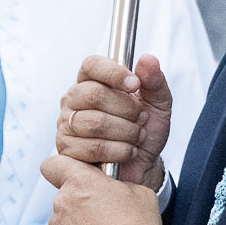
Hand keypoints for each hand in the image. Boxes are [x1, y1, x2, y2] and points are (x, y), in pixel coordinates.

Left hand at [42, 154, 164, 224]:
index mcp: (80, 183)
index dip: (63, 169)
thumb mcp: (141, 194)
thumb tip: (116, 192)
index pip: (53, 164)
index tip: (77, 178)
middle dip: (83, 205)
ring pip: (65, 224)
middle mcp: (62, 204)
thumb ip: (120, 187)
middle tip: (107, 217)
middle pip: (66, 198)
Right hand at [57, 54, 172, 191]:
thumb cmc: (147, 130)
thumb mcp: (159, 103)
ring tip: (137, 136)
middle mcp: (74, 99)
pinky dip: (120, 150)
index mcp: (93, 81)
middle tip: (142, 118)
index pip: (92, 65)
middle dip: (127, 109)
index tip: (135, 84)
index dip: (114, 72)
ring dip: (127, 132)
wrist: (145, 164)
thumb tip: (148, 60)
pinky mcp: (67, 149)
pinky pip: (93, 147)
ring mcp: (67, 124)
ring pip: (95, 123)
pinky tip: (128, 151)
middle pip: (93, 94)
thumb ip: (155, 81)